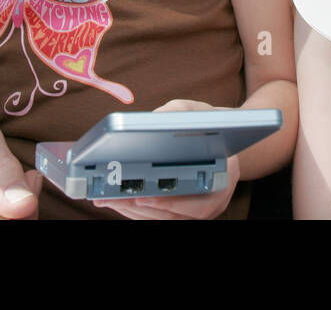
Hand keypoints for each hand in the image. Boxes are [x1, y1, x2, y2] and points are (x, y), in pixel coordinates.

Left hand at [91, 99, 239, 219]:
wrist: (223, 137)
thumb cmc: (210, 123)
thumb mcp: (196, 111)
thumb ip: (176, 113)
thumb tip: (152, 120)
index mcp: (224, 178)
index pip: (199, 202)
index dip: (170, 203)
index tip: (144, 197)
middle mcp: (213, 200)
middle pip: (173, 215)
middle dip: (139, 207)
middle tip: (111, 198)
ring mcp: (198, 209)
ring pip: (163, 219)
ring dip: (133, 211)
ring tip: (106, 198)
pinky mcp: (184, 211)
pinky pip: (159, 216)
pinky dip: (137, 210)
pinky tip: (117, 198)